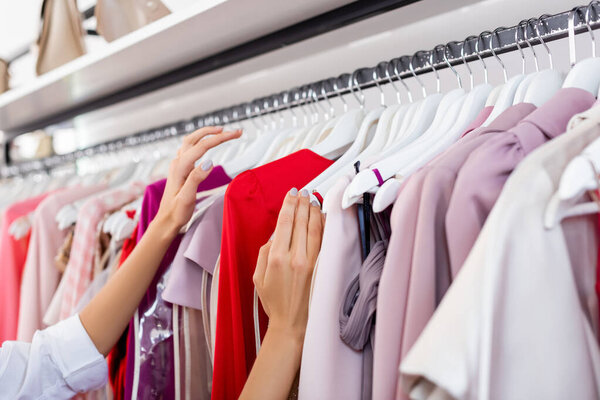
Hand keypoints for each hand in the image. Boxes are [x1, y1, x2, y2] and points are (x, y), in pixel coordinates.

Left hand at [155, 126, 241, 232]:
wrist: (166, 220)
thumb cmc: (176, 212)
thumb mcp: (187, 198)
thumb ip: (196, 178)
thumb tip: (209, 162)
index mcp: (180, 167)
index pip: (203, 146)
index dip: (220, 138)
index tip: (236, 135)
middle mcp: (177, 163)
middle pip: (195, 138)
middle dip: (214, 132)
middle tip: (233, 131)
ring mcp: (178, 165)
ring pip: (191, 141)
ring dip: (206, 133)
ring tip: (221, 132)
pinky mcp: (180, 168)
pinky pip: (189, 148)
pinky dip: (200, 141)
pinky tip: (207, 143)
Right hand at [253, 188, 323, 340]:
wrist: (292, 324)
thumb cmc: (274, 302)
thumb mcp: (258, 277)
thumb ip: (264, 253)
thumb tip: (275, 235)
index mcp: (276, 258)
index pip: (284, 222)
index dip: (289, 204)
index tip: (292, 193)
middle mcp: (294, 257)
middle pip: (300, 221)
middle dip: (302, 203)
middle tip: (302, 192)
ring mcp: (311, 262)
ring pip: (314, 228)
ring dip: (313, 211)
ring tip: (313, 200)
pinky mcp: (321, 268)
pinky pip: (324, 240)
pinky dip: (323, 226)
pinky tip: (322, 217)